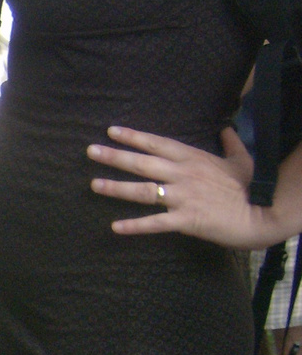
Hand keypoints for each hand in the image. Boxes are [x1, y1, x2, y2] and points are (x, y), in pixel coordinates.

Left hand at [88, 125, 278, 247]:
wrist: (263, 213)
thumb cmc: (252, 187)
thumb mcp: (241, 160)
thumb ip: (231, 144)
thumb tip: (227, 128)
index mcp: (193, 159)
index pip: (158, 144)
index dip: (134, 137)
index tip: (111, 131)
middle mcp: (183, 175)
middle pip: (143, 163)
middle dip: (115, 156)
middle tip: (90, 151)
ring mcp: (183, 197)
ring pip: (143, 191)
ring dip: (116, 187)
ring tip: (93, 184)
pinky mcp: (186, 220)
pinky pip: (155, 223)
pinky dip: (135, 226)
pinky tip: (115, 227)